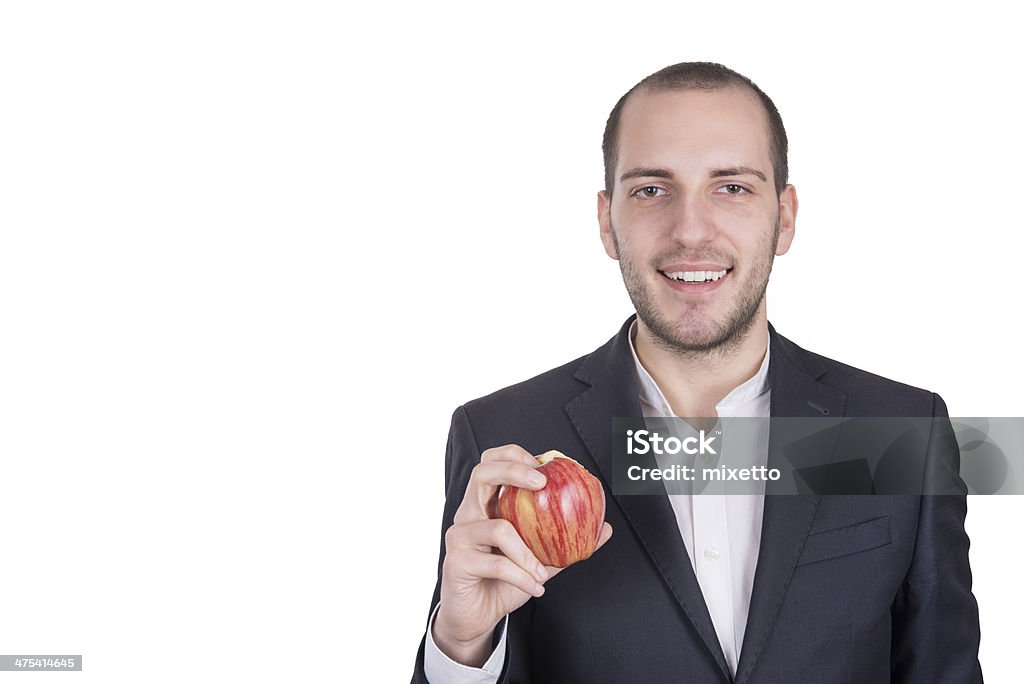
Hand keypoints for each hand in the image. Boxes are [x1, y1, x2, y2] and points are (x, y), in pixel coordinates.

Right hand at [432, 444, 612, 665]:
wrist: (476, 617)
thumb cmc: (504, 582)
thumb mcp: (539, 559)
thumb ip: (566, 542)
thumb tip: (605, 528)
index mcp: (485, 505)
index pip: (491, 462)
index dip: (513, 455)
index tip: (542, 465)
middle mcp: (468, 513)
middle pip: (482, 474)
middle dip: (514, 472)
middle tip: (543, 484)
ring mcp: (460, 536)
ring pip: (497, 528)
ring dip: (528, 552)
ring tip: (544, 571)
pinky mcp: (456, 561)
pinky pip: (496, 564)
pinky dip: (522, 576)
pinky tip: (536, 587)